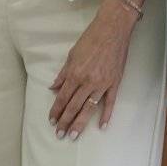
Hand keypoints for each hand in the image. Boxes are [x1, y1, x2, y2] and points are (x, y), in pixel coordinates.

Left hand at [49, 2, 138, 138]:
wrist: (113, 29)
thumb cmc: (91, 39)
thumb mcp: (71, 54)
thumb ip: (63, 73)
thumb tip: (53, 87)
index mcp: (75, 74)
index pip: (62, 97)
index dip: (56, 110)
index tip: (51, 121)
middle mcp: (87, 81)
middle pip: (73, 106)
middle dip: (65, 122)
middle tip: (59, 135)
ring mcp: (102, 84)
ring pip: (89, 108)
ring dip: (80, 123)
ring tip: (74, 136)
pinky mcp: (115, 83)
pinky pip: (110, 102)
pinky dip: (106, 115)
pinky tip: (102, 126)